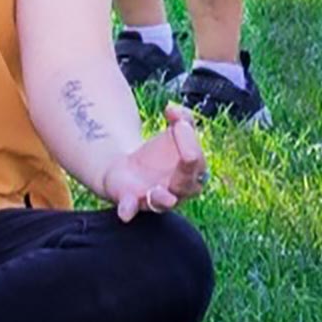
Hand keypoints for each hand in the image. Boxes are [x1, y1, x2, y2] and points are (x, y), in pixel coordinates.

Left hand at [100, 104, 206, 221]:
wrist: (129, 166)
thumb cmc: (161, 151)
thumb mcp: (175, 129)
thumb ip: (182, 116)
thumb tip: (173, 109)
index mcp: (192, 173)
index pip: (196, 160)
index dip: (189, 141)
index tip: (177, 122)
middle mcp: (178, 191)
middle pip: (187, 185)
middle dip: (184, 169)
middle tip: (184, 154)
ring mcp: (155, 199)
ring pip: (163, 203)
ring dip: (161, 198)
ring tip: (155, 192)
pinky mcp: (131, 201)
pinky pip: (131, 208)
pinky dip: (129, 209)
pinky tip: (125, 212)